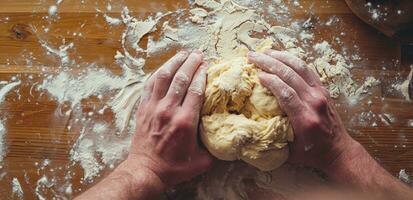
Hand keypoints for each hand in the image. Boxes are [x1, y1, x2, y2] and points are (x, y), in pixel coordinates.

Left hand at [126, 50, 212, 188]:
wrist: (146, 170)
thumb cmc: (175, 167)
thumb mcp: (203, 162)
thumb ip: (217, 148)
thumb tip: (233, 138)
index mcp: (185, 121)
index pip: (195, 89)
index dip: (202, 74)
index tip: (207, 65)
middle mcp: (168, 110)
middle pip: (180, 79)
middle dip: (191, 63)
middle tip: (199, 54)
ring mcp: (153, 107)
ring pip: (163, 77)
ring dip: (174, 62)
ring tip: (183, 53)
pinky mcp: (143, 108)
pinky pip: (149, 84)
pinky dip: (158, 73)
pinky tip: (165, 66)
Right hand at [248, 50, 354, 169]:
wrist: (338, 151)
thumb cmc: (311, 153)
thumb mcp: (289, 152)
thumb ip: (272, 138)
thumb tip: (250, 127)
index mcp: (305, 118)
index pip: (286, 92)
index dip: (270, 80)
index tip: (256, 75)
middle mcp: (314, 102)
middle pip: (291, 75)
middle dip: (269, 62)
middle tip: (253, 56)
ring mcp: (321, 93)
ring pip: (300, 67)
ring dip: (281, 57)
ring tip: (264, 51)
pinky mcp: (323, 89)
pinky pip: (307, 69)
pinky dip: (293, 60)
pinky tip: (281, 56)